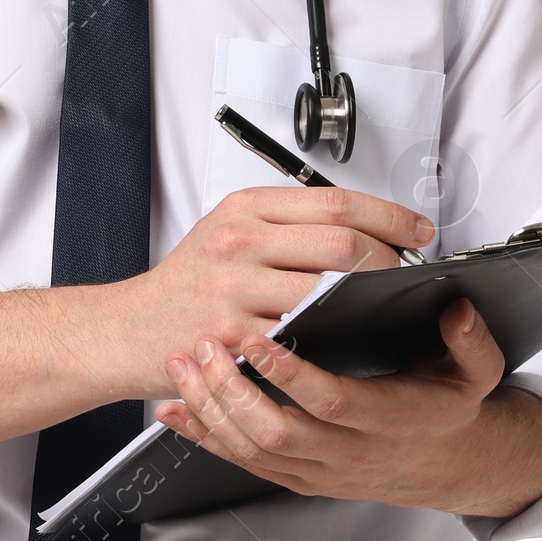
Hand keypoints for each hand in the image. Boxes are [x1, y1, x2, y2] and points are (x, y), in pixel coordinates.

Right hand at [104, 185, 434, 400]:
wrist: (125, 330)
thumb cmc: (183, 285)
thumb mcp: (225, 231)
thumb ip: (284, 224)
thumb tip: (356, 226)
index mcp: (245, 208)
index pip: (337, 201)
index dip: (389, 216)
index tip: (416, 230)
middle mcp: (240, 241)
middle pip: (343, 243)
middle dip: (390, 261)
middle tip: (406, 274)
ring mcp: (236, 290)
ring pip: (330, 290)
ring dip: (368, 302)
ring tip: (381, 307)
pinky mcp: (234, 336)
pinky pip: (302, 335)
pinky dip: (332, 337)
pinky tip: (345, 339)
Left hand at [154, 298, 541, 518]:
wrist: (448, 466)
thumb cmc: (449, 410)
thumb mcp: (476, 374)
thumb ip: (471, 340)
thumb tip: (459, 309)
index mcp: (386, 420)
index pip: (330, 401)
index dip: (289, 374)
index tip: (258, 339)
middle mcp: (348, 452)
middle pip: (277, 431)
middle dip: (233, 391)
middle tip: (205, 346)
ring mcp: (318, 469)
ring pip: (253, 451)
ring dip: (211, 410)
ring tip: (183, 365)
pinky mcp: (298, 477)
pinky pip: (243, 462)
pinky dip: (204, 437)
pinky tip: (174, 411)